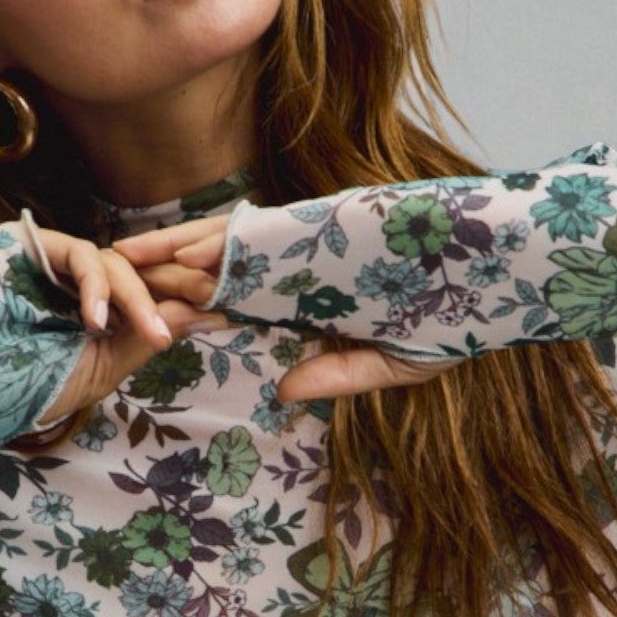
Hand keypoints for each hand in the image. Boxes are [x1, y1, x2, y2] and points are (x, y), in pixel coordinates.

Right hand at [24, 224, 232, 425]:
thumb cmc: (34, 389)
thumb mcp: (105, 368)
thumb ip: (147, 338)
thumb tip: (205, 313)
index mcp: (101, 306)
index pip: (152, 289)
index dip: (188, 295)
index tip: (227, 310)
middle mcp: (81, 278)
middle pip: (141, 267)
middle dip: (178, 283)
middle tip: (210, 297)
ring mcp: (55, 259)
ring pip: (115, 261)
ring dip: (138, 296)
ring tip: (149, 332)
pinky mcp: (29, 244)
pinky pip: (78, 255)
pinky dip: (95, 286)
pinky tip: (95, 320)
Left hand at [110, 213, 467, 404]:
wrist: (509, 274)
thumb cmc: (461, 322)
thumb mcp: (393, 364)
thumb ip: (338, 374)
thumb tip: (282, 392)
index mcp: (315, 300)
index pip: (241, 308)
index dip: (195, 315)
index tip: (149, 324)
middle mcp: (302, 269)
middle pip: (219, 274)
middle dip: (165, 280)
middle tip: (107, 282)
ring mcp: (308, 244)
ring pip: (225, 251)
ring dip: (171, 256)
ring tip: (117, 259)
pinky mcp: (320, 224)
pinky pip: (256, 235)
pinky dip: (211, 242)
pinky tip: (167, 251)